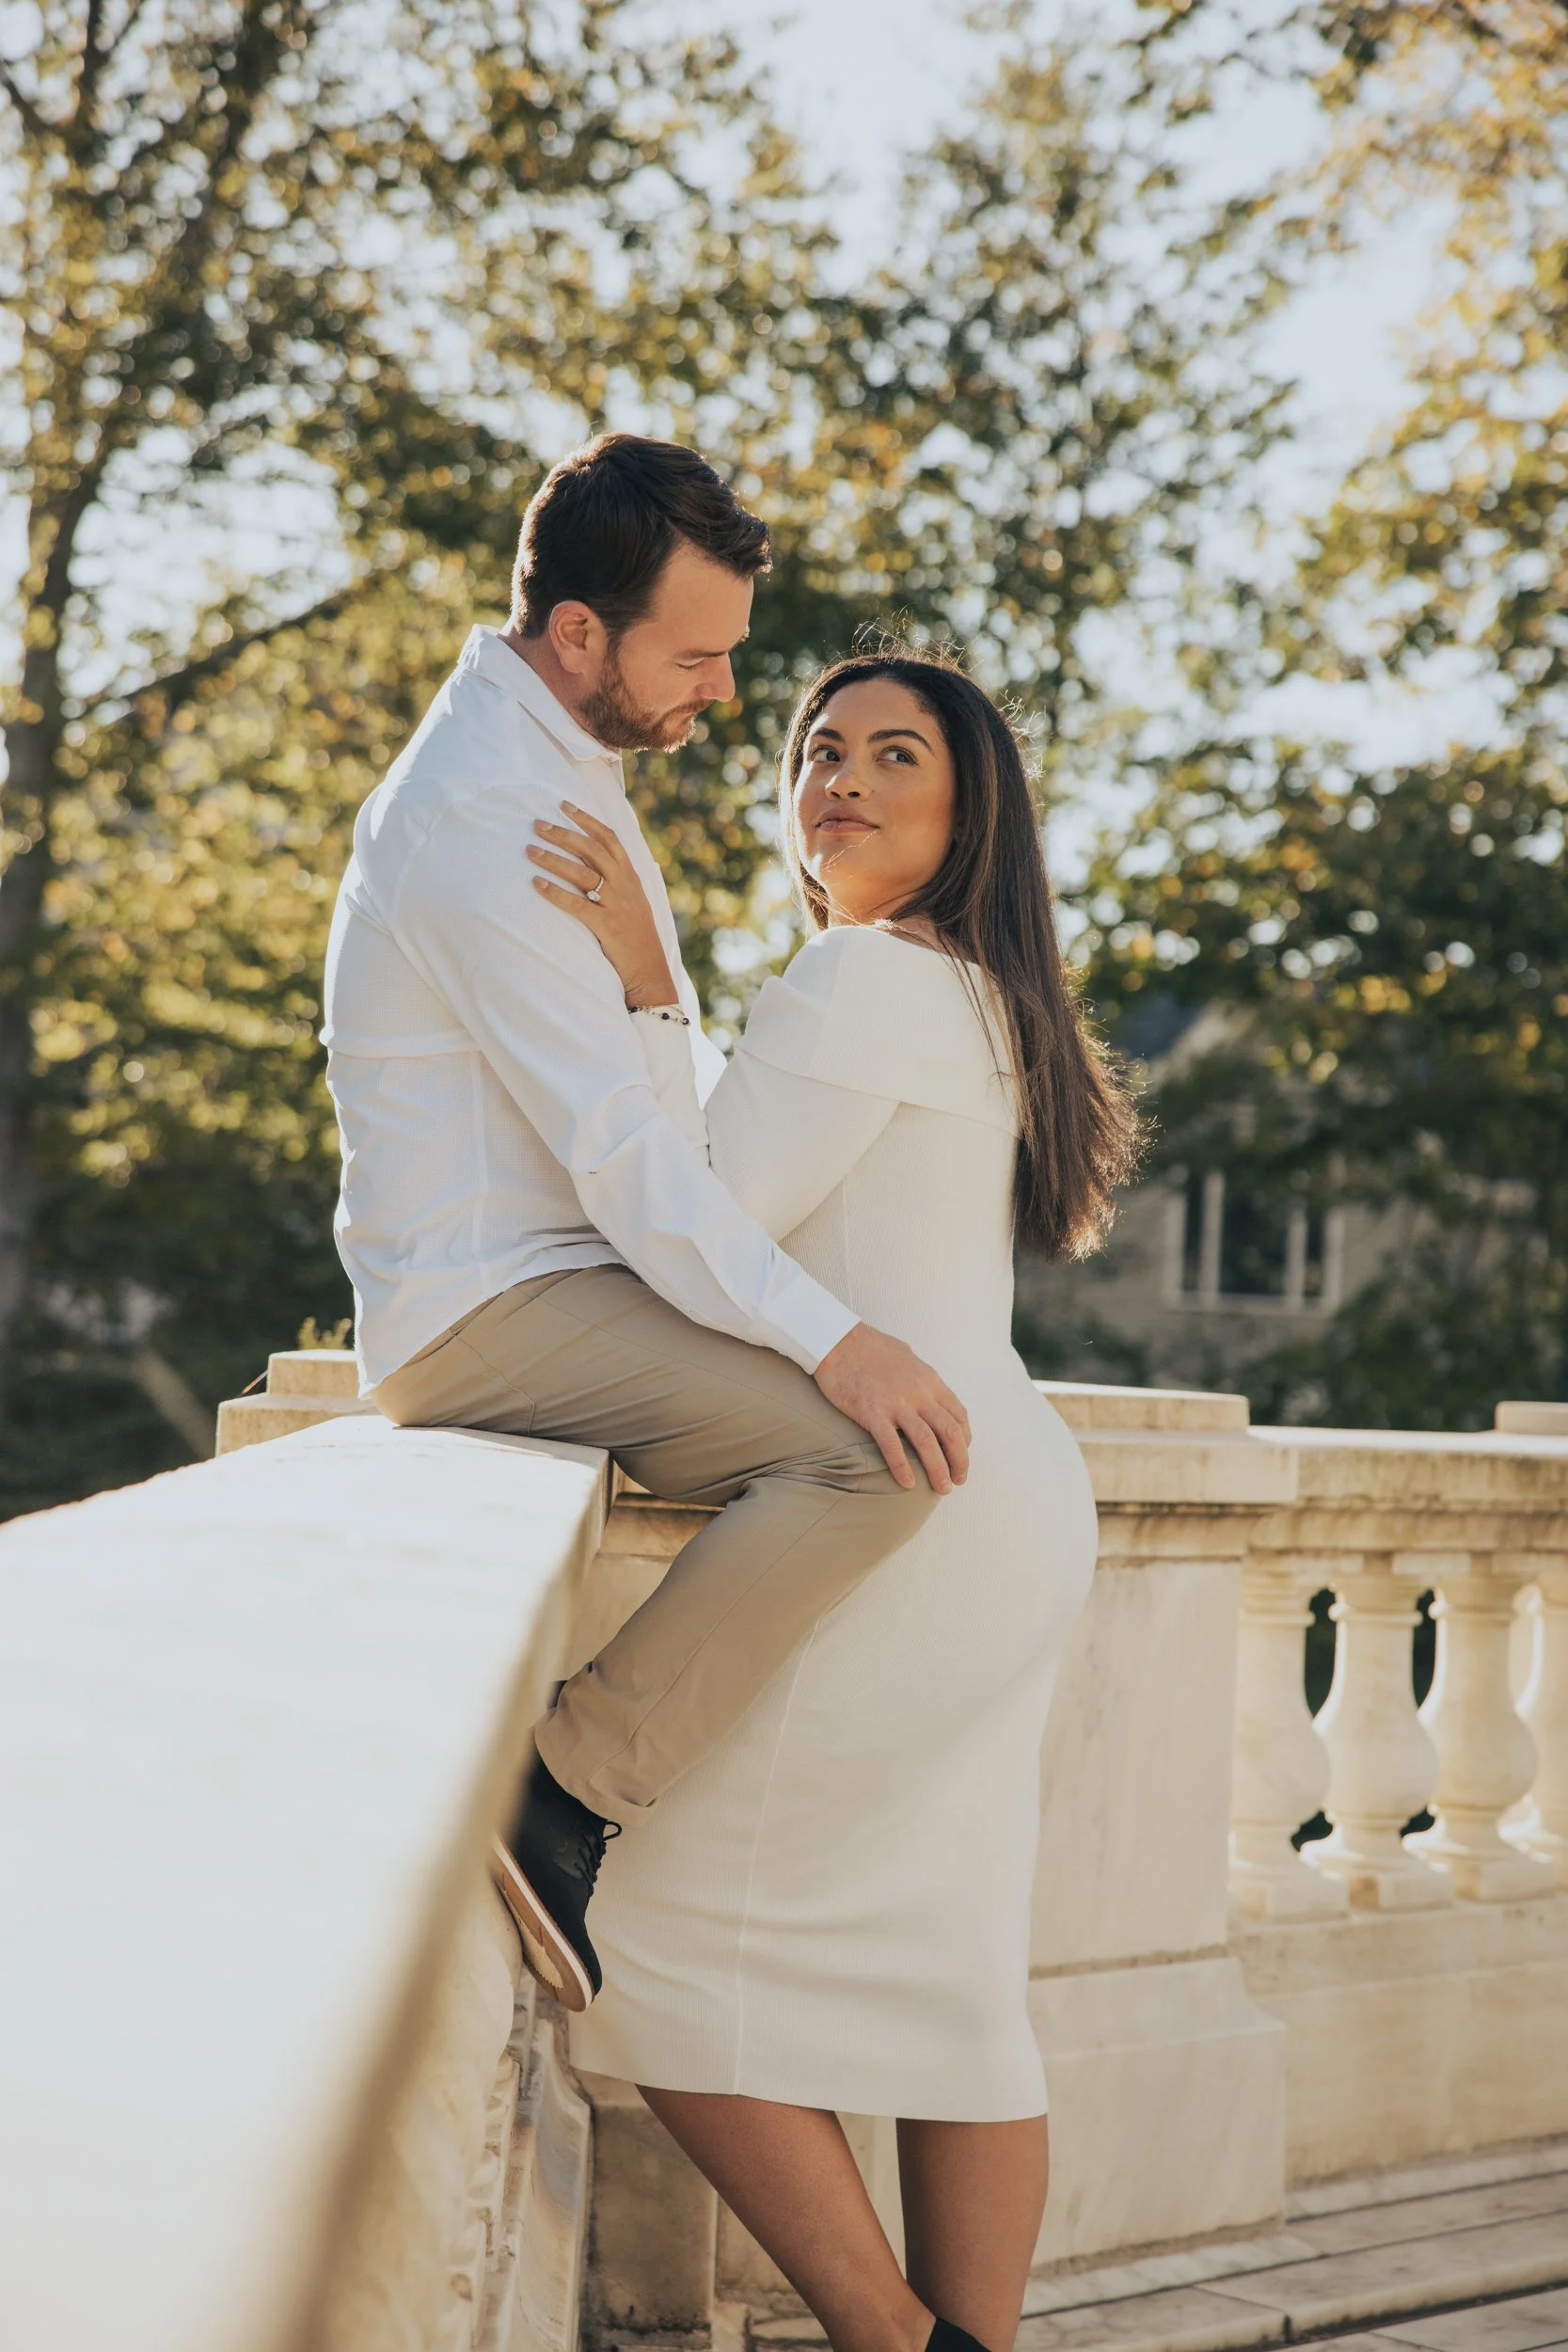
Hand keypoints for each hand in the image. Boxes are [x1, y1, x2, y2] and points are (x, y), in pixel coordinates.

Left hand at [529, 802, 679, 1009]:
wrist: (649, 971)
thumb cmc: (636, 936)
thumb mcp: (633, 901)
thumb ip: (618, 879)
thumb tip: (594, 860)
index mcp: (631, 876)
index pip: (608, 838)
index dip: (586, 819)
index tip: (563, 805)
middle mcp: (624, 885)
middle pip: (591, 850)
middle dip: (563, 834)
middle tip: (537, 825)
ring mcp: (616, 905)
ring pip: (582, 874)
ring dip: (553, 859)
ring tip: (530, 850)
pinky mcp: (606, 926)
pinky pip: (577, 905)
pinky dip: (555, 893)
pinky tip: (536, 884)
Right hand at [813, 1322, 969, 1494]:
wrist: (837, 1340)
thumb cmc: (869, 1346)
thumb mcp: (906, 1356)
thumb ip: (920, 1376)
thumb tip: (927, 1387)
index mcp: (929, 1380)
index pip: (958, 1414)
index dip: (965, 1439)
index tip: (961, 1454)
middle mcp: (918, 1392)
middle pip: (950, 1432)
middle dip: (959, 1460)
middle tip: (958, 1480)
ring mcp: (896, 1403)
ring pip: (927, 1442)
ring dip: (938, 1469)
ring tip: (942, 1488)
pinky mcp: (871, 1412)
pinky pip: (892, 1445)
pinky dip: (902, 1467)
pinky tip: (907, 1483)